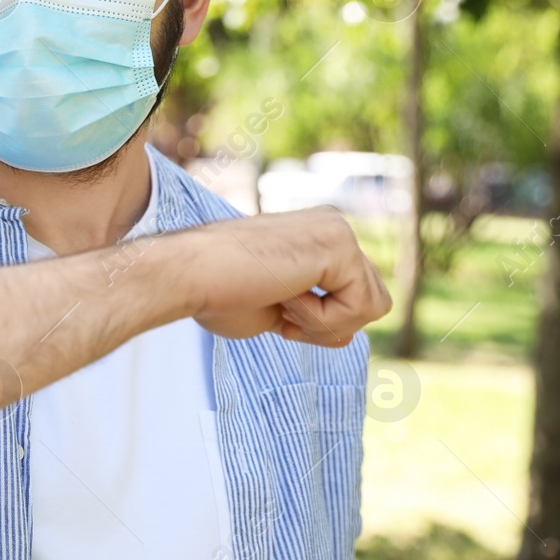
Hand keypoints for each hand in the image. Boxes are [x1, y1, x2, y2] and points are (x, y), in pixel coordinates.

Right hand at [184, 207, 392, 347]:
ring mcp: (338, 231)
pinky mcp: (338, 244)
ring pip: (372, 307)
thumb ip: (317, 311)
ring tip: (280, 299)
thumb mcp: (280, 310)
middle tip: (280, 307)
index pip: (355, 297)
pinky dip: (319, 318)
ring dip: (323, 323)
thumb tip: (348, 334)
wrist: (186, 275)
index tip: (273, 304)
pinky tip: (283, 293)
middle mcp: (335, 226)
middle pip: (373, 303)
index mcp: (319, 235)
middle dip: (329, 324)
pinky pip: (359, 308)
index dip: (317, 321)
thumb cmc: (216, 293)